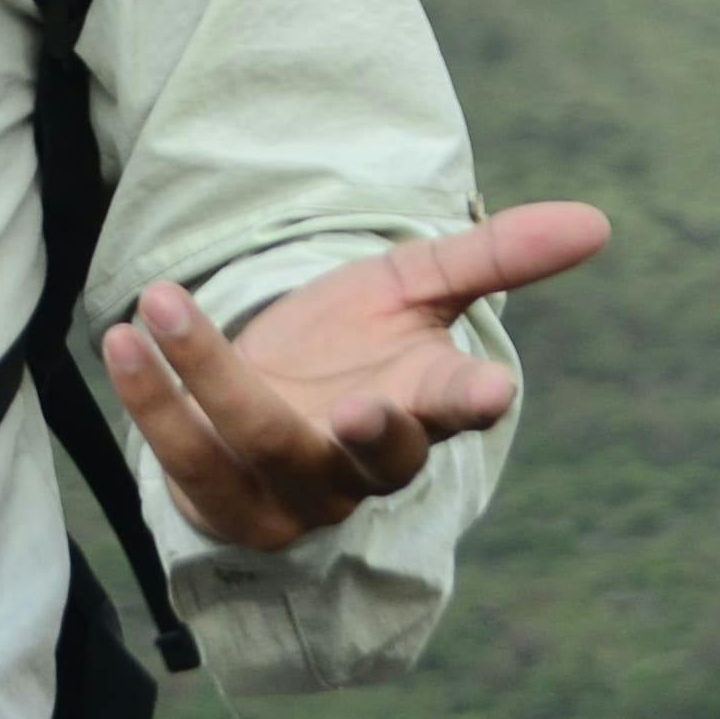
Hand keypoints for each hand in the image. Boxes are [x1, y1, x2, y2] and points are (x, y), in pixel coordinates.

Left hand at [103, 201, 610, 549]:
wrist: (271, 396)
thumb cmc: (355, 342)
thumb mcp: (414, 287)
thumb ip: (496, 257)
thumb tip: (599, 221)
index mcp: (424, 406)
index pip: (458, 411)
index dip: (471, 402)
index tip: (491, 389)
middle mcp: (362, 458)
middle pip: (374, 461)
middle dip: (369, 436)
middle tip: (359, 402)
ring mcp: (292, 486)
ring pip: (258, 445)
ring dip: (206, 377)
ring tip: (156, 303)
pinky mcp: (223, 496)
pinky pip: (185, 458)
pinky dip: (151, 401)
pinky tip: (121, 340)